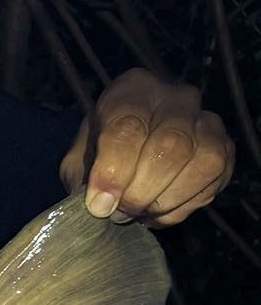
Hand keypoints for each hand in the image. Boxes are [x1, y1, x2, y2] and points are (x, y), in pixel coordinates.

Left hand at [59, 68, 232, 227]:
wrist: (131, 144)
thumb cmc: (102, 149)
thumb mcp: (79, 158)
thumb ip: (84, 178)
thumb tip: (100, 204)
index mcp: (133, 91)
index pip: (128, 128)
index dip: (114, 172)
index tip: (100, 204)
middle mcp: (177, 99)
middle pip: (172, 146)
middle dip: (142, 191)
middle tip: (120, 212)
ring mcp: (208, 122)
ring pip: (203, 163)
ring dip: (166, 201)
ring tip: (138, 213)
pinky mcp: (225, 150)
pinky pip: (214, 182)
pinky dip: (183, 207)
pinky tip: (158, 211)